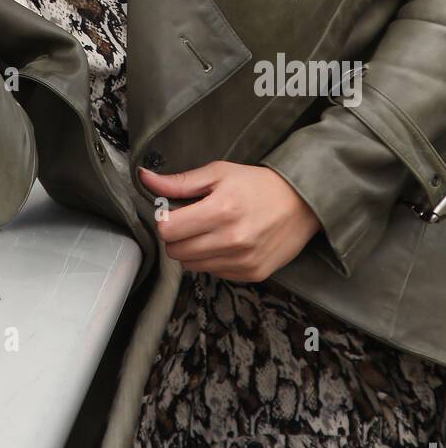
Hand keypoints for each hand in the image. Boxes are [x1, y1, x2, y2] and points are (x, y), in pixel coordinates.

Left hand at [137, 161, 322, 281]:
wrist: (301, 203)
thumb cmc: (257, 184)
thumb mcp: (219, 173)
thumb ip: (180, 181)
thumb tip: (145, 178)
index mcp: (220, 210)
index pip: (168, 230)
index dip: (165, 221)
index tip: (173, 213)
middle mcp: (231, 240)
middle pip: (176, 251)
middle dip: (176, 237)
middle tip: (190, 222)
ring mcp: (242, 261)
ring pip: (192, 265)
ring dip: (193, 250)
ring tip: (209, 231)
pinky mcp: (252, 274)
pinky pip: (214, 273)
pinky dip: (212, 260)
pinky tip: (226, 243)